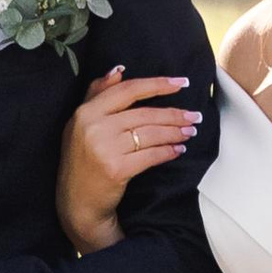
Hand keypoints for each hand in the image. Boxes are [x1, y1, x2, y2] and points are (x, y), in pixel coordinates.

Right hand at [59, 68, 200, 252]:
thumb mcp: (80, 124)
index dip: (157, 84)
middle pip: (144, 114)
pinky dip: (168, 152)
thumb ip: (97, 94)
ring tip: (190, 132)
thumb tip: (118, 70)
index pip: (128, 90)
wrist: (77, 202)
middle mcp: (93, 127)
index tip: (181, 83)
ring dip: (175, 132)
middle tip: (194, 116)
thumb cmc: (82, 160)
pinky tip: (178, 150)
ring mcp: (104, 148)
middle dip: (174, 114)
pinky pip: (151, 155)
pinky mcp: (116, 169)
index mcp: (85, 112)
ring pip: (150, 134)